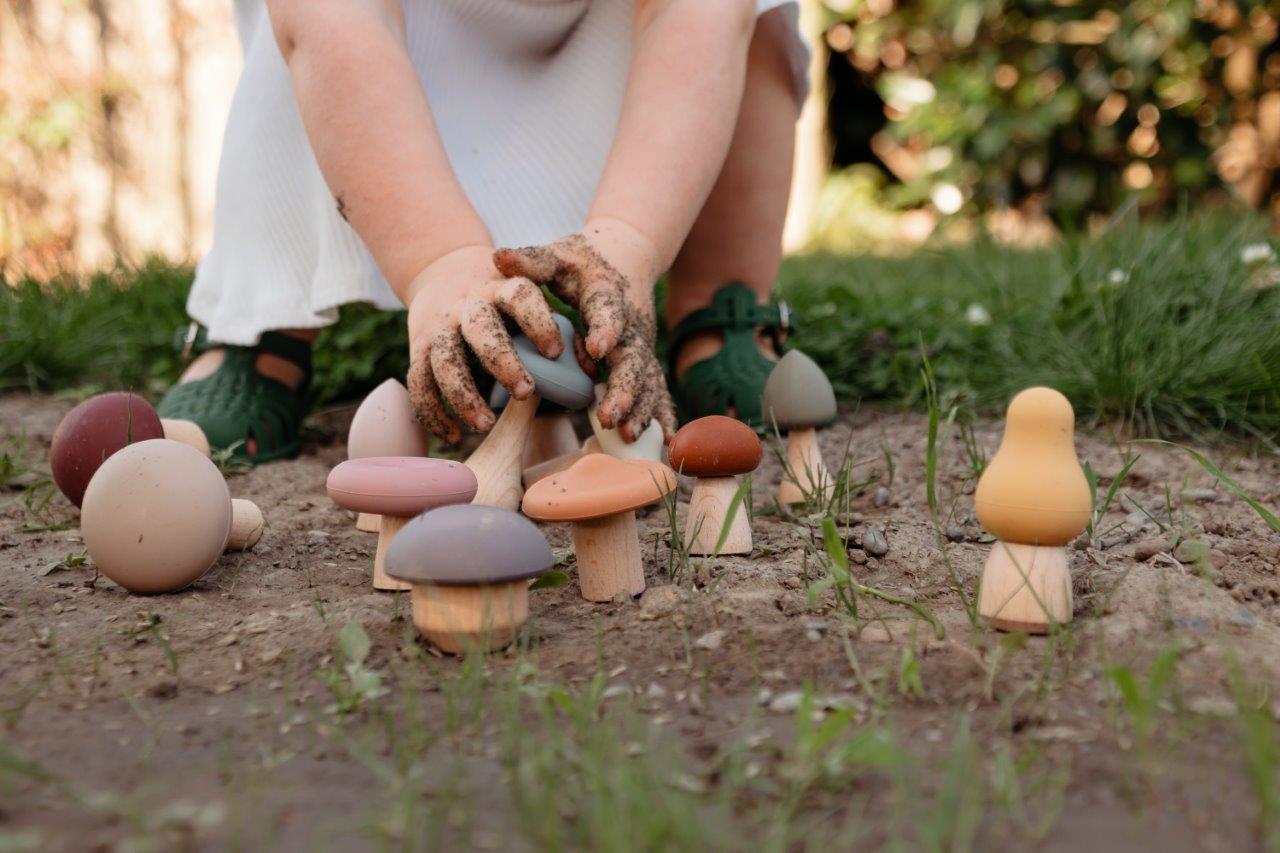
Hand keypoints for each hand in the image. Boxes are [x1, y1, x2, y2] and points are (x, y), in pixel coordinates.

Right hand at [405, 245, 562, 442]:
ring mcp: (440, 326)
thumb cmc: (504, 303)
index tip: (554, 350)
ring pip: (444, 360)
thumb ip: (562, 333)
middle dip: (503, 361)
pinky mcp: (418, 348)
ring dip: (464, 395)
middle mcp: (468, 304)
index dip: (538, 322)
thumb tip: (591, 372)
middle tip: (525, 392)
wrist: (443, 274)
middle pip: (481, 329)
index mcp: (503, 288)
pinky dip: (433, 412)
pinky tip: (454, 436)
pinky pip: (419, 382)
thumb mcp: (531, 304)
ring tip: (487, 424)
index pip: (520, 296)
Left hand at [493, 219, 677, 442]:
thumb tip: (497, 257)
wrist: (626, 257)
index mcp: (607, 295)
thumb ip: (531, 261)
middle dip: (622, 388)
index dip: (605, 329)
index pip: (608, 312)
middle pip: (633, 358)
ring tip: (626, 434)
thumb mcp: (556, 257)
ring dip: (640, 408)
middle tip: (606, 415)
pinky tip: (665, 440)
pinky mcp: (645, 360)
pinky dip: (662, 413)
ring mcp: (641, 345)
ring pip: (647, 379)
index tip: (597, 347)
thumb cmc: (581, 262)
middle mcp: (631, 323)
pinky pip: (656, 389)